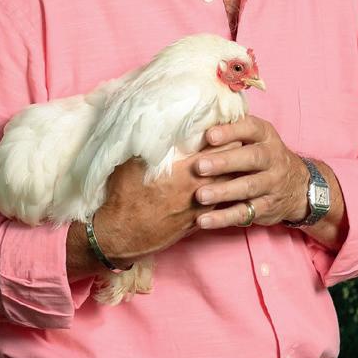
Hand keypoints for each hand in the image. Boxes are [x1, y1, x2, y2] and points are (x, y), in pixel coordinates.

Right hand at [90, 141, 241, 264]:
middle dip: (235, 154)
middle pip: (231, 168)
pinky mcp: (197, 223)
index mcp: (186, 172)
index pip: (222, 149)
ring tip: (232, 162)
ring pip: (228, 188)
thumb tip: (157, 122)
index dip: (229, 135)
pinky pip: (218, 206)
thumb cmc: (125, 196)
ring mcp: (200, 210)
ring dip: (231, 174)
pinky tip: (220, 185)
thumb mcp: (132, 161)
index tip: (229, 126)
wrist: (121, 234)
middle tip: (236, 141)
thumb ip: (151, 143)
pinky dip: (222, 193)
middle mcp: (199, 190)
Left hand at [192, 116, 308, 228]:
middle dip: (225, 162)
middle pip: (251, 158)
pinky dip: (223, 218)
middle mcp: (272, 158)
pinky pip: (244, 213)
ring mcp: (272, 184)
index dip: (231, 131)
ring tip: (200, 196)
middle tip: (200, 166)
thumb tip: (194, 124)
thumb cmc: (262, 155)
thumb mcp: (256, 137)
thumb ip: (231, 131)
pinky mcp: (266, 207)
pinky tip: (204, 220)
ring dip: (223, 192)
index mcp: (266, 136)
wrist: (299, 185)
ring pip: (248, 188)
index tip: (210, 135)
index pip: (251, 128)